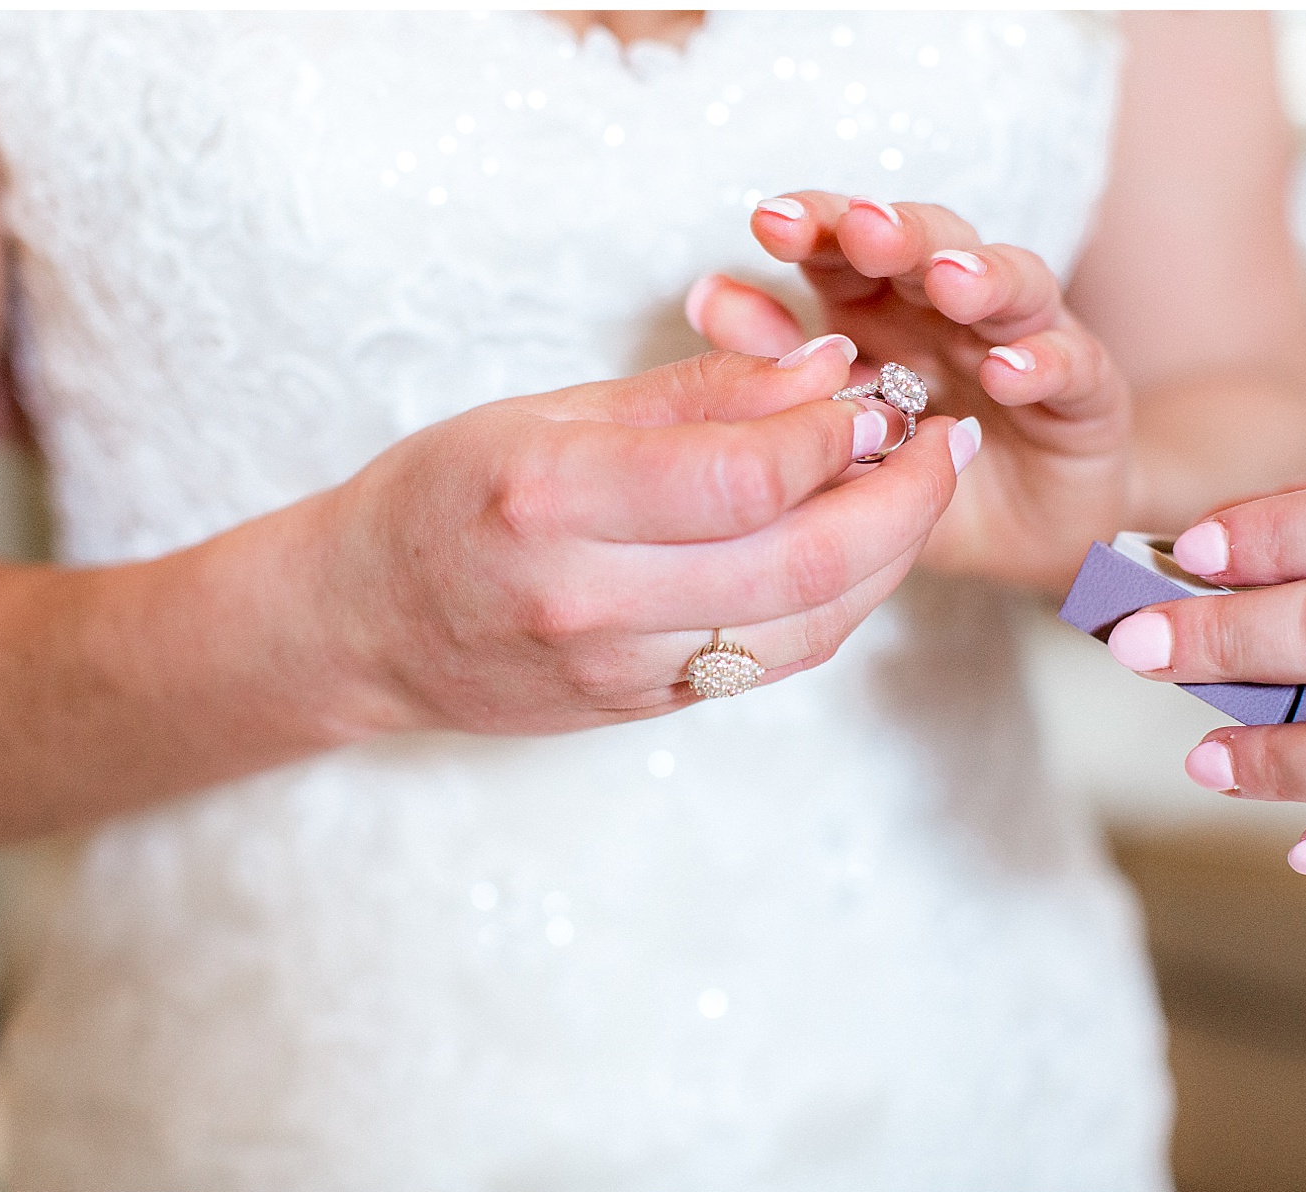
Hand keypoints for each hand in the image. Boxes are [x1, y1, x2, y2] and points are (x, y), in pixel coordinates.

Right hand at [327, 343, 977, 735]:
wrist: (359, 627)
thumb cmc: (437, 497)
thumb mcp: (543, 414)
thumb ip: (692, 396)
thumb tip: (825, 369)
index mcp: (552, 500)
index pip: (745, 476)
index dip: (836, 434)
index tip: (875, 394)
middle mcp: (590, 599)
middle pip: (804, 564)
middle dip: (904, 501)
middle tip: (946, 444)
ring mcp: (621, 670)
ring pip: (810, 626)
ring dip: (889, 557)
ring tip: (916, 490)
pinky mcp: (645, 708)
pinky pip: (775, 658)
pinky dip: (836, 603)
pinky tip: (855, 548)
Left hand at [685, 192, 1132, 591]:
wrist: (1023, 535)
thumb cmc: (915, 471)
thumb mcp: (835, 435)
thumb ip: (775, 367)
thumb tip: (705, 295)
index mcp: (883, 307)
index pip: (849, 245)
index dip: (818, 223)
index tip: (770, 220)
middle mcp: (955, 306)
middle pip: (930, 243)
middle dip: (896, 230)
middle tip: (863, 226)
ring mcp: (1027, 338)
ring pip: (1011, 284)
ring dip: (979, 275)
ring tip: (948, 278)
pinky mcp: (1086, 390)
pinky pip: (1071, 364)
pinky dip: (1042, 363)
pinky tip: (1008, 371)